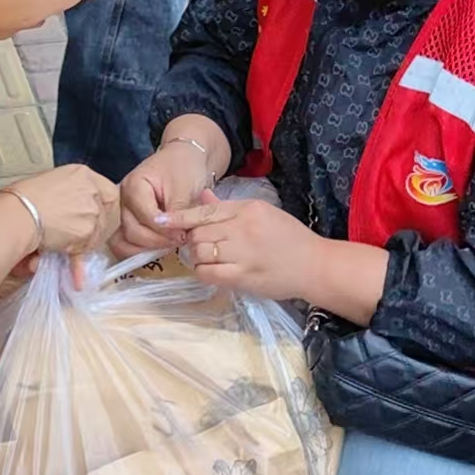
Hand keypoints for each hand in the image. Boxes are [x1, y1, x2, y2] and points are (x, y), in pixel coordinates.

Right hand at [10, 165, 119, 255]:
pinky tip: (70, 263)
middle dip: (99, 225)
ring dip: (86, 241)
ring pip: (100, 231)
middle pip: (109, 211)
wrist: (17, 214)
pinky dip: (78, 257)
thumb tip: (72, 208)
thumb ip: (69, 192)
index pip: (108, 191)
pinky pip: (87, 247)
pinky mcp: (87, 231)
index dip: (104, 207)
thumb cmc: (22, 198)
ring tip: (66, 243)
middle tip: (85, 235)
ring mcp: (92, 211)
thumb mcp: (50, 182)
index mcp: (83, 174)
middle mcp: (92, 189)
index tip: (97, 217)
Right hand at [111, 141, 212, 256]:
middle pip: (131, 231)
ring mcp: (121, 212)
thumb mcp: (185, 187)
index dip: (165, 230)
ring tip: (168, 245)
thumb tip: (175, 235)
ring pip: (122, 242)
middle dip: (157, 241)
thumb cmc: (183, 168)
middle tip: (180, 240)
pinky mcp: (126, 222)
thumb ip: (178, 212)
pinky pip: (124, 243)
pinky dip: (139, 250)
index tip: (184, 233)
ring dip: (145, 249)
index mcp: (134, 186)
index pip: (145, 217)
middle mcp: (121, 200)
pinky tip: (158, 248)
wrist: (183, 158)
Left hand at [160, 190, 391, 320]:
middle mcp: (243, 227)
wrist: (315, 265)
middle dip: (193, 240)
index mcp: (247, 209)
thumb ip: (228, 208)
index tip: (160, 220)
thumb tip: (201, 197)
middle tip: (202, 246)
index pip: (204, 211)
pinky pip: (208, 273)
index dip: (179, 217)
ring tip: (210, 258)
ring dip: (197, 257)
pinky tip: (212, 271)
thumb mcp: (262, 213)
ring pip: (200, 252)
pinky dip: (203, 272)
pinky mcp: (243, 276)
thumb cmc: (289, 238)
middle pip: (198, 232)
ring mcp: (243, 253)